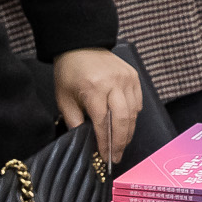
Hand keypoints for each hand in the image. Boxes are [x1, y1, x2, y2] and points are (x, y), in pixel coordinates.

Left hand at [52, 47, 139, 165]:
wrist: (81, 44)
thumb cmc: (69, 72)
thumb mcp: (64, 98)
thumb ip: (73, 121)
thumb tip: (83, 141)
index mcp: (94, 88)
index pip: (102, 122)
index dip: (104, 142)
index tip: (104, 157)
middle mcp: (113, 83)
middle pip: (122, 120)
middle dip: (120, 142)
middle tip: (117, 157)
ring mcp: (126, 79)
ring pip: (133, 112)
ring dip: (128, 131)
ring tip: (122, 144)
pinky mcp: (133, 76)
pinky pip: (137, 102)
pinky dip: (133, 116)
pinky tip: (127, 125)